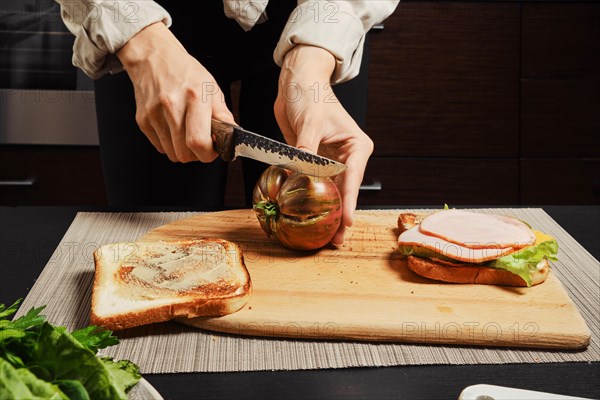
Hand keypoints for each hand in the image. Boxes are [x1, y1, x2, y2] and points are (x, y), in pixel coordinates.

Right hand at [116, 22, 234, 161]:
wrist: (154, 57)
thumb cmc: (185, 71)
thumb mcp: (211, 88)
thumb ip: (223, 116)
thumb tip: (233, 137)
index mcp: (194, 97)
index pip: (198, 142)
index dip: (208, 153)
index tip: (212, 149)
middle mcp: (172, 106)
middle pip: (184, 153)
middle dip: (197, 154)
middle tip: (202, 142)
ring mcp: (154, 114)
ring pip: (172, 154)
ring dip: (183, 150)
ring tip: (187, 132)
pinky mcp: (143, 120)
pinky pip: (160, 147)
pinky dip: (170, 144)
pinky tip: (173, 127)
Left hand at [274, 45, 373, 245]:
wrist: (296, 82)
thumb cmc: (311, 94)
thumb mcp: (311, 121)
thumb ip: (307, 149)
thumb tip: (300, 173)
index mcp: (356, 147)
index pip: (353, 179)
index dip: (349, 202)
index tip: (347, 222)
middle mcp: (346, 157)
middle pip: (343, 191)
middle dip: (339, 215)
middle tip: (334, 240)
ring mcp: (329, 161)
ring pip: (328, 192)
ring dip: (324, 212)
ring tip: (322, 235)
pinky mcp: (312, 162)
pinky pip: (311, 184)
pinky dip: (308, 199)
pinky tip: (305, 214)